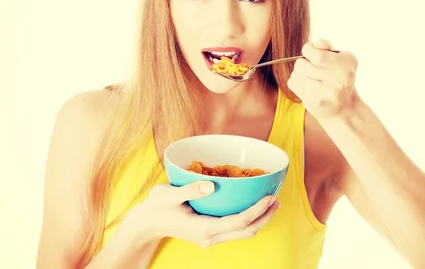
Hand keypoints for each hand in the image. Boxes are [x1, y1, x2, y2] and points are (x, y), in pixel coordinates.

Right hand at [124, 181, 279, 247]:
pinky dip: (248, 219)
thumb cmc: (157, 206)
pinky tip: (252, 206)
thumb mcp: (169, 194)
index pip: (239, 222)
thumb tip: (211, 185)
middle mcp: (210, 237)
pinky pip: (235, 230)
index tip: (269, 197)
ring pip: (243, 233)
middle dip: (265, 217)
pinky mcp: (209, 234)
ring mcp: (210, 238)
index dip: (257, 210)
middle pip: (247, 231)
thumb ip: (190, 190)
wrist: (146, 223)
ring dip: (259, 219)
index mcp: (204, 228)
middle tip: (277, 199)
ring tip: (271, 203)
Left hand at [287, 39, 358, 120]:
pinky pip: (293, 84)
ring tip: (310, 79)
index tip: (311, 54)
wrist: (344, 107)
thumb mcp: (339, 59)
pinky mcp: (316, 103)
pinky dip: (297, 84)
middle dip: (302, 64)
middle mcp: (341, 79)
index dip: (308, 51)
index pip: (316, 55)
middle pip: (301, 64)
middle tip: (310, 69)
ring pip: (295, 74)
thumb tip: (314, 44)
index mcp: (347, 63)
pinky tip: (308, 88)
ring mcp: (328, 93)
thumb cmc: (338, 77)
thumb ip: (326, 48)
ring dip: (299, 74)